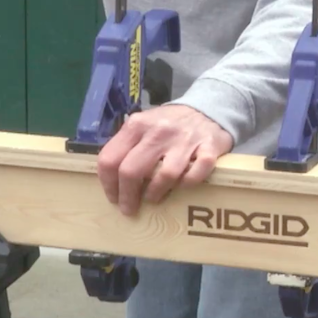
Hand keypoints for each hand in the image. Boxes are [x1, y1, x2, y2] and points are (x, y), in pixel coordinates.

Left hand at [96, 105, 233, 215]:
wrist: (207, 109)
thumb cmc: (169, 124)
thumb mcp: (143, 125)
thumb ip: (127, 145)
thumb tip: (112, 179)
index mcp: (137, 125)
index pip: (110, 159)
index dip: (108, 184)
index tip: (113, 198)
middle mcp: (158, 131)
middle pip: (131, 171)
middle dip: (127, 196)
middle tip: (129, 209)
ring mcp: (184, 140)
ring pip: (164, 176)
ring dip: (155, 193)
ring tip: (153, 198)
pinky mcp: (209, 148)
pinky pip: (195, 175)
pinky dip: (187, 184)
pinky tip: (182, 186)